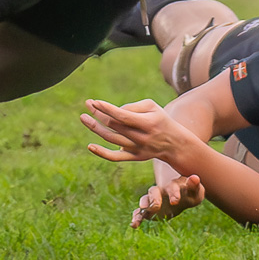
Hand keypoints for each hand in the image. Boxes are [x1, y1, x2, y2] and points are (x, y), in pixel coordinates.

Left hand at [80, 98, 196, 164]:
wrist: (174, 143)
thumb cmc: (160, 119)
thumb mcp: (152, 107)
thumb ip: (132, 107)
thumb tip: (112, 114)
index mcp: (148, 123)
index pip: (123, 116)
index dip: (107, 109)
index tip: (94, 102)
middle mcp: (142, 138)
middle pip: (114, 126)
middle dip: (98, 114)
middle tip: (87, 104)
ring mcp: (137, 149)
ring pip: (112, 139)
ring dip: (96, 128)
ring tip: (84, 118)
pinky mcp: (134, 157)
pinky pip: (115, 157)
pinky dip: (102, 153)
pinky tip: (90, 146)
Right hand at [132, 175, 205, 226]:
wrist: (182, 196)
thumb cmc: (189, 192)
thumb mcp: (194, 190)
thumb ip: (194, 185)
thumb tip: (195, 178)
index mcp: (173, 186)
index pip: (172, 187)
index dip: (173, 193)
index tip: (175, 202)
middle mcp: (160, 191)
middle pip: (154, 191)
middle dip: (154, 198)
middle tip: (155, 206)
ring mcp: (153, 200)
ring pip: (145, 200)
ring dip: (143, 206)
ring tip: (141, 211)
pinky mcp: (149, 210)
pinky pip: (140, 212)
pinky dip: (136, 217)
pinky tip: (133, 225)